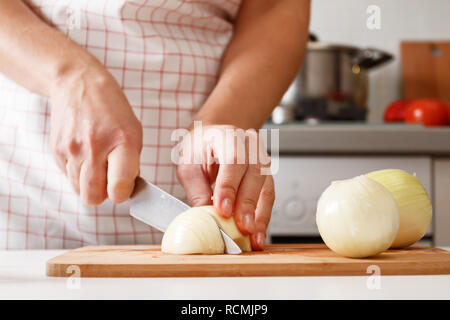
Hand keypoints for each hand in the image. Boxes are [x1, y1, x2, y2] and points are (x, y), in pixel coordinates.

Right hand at [49, 63, 141, 205]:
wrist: (78, 84)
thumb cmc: (112, 110)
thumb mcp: (134, 132)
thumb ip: (131, 164)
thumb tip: (125, 191)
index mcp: (122, 142)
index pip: (118, 188)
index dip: (122, 194)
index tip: (124, 188)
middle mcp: (95, 147)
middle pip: (93, 197)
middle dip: (102, 194)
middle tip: (109, 178)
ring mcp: (72, 149)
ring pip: (78, 190)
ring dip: (89, 184)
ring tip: (97, 163)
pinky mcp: (56, 150)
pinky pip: (67, 177)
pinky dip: (77, 172)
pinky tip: (84, 154)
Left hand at [175, 124, 274, 249]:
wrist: (211, 137)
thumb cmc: (199, 149)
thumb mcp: (188, 166)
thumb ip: (197, 190)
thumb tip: (205, 218)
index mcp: (227, 136)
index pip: (233, 160)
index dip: (229, 187)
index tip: (223, 210)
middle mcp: (249, 144)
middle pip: (254, 175)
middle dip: (247, 205)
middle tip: (241, 228)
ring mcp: (261, 159)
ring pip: (265, 187)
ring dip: (260, 216)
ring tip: (253, 238)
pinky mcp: (265, 174)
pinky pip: (268, 196)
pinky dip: (263, 216)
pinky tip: (258, 232)